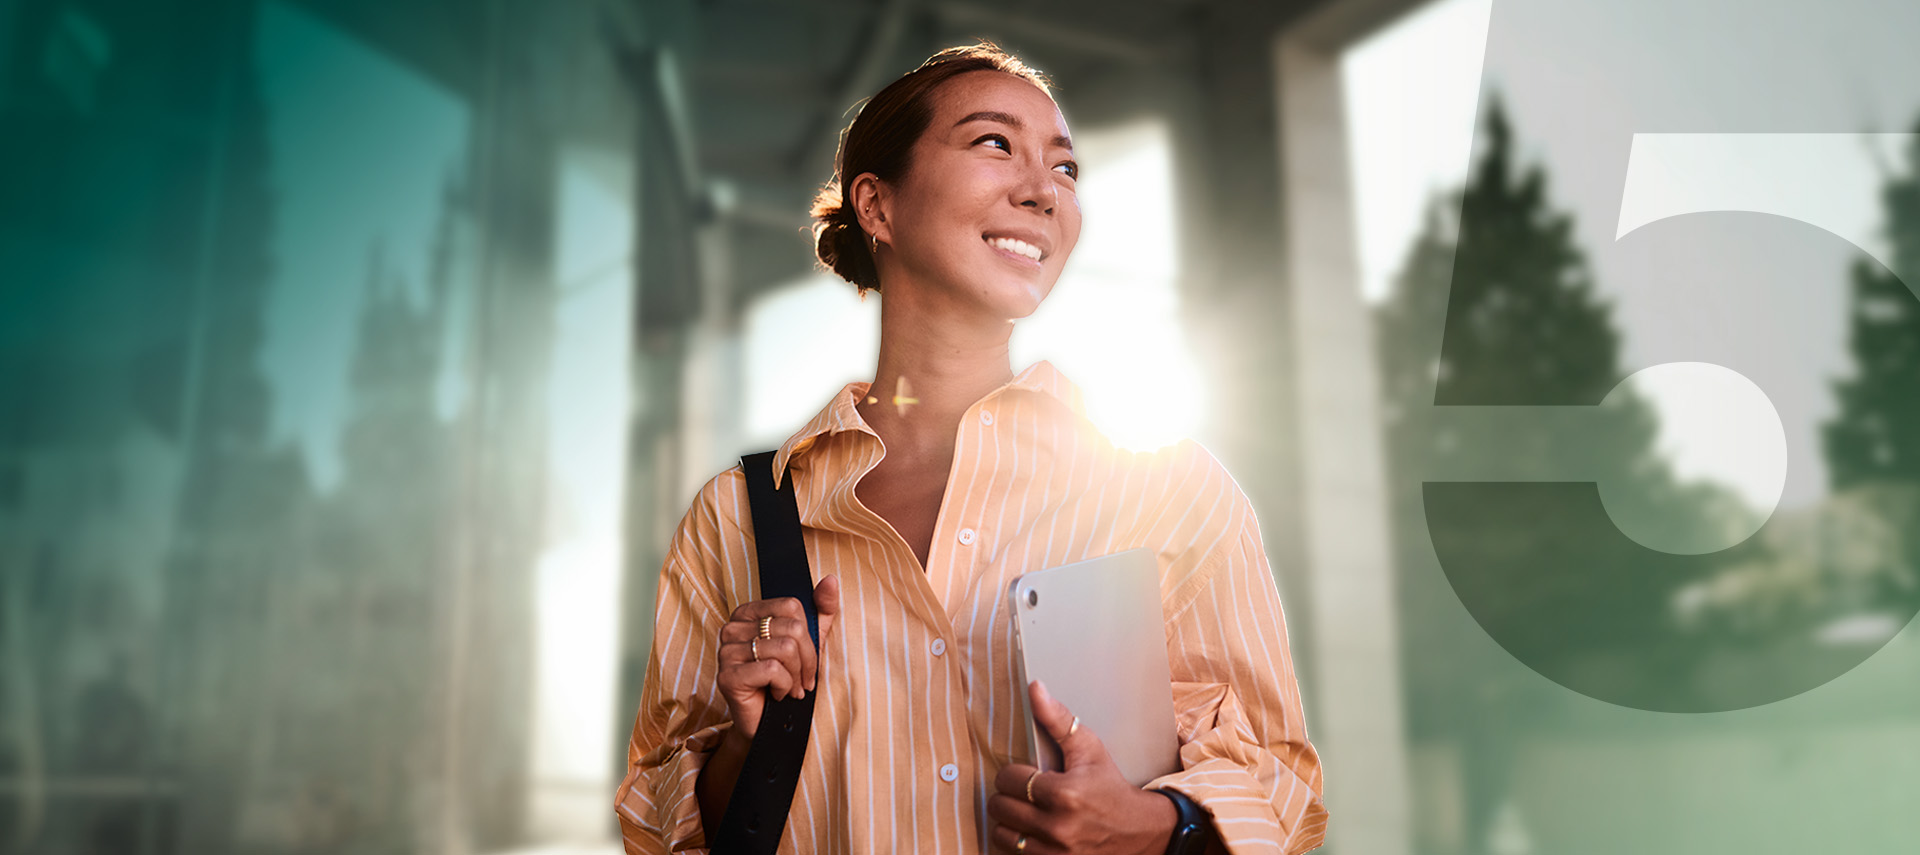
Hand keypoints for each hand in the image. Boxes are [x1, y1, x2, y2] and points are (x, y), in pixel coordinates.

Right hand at [713, 575, 840, 743]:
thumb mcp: (810, 643)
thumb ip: (821, 611)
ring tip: (789, 689)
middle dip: (806, 660)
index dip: (809, 637)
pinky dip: (784, 686)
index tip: (807, 660)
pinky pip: (773, 669)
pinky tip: (777, 695)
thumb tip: (830, 580)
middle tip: (802, 680)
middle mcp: (732, 628)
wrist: (769, 724)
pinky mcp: (728, 676)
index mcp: (748, 612)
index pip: (792, 606)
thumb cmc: (786, 680)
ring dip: (796, 676)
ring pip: (785, 649)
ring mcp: (726, 652)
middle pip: (792, 628)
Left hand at [988, 680, 1178, 853]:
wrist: (1139, 830)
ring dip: (1009, 821)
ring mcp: (1055, 852)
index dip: (1014, 773)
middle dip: (1009, 795)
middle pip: (999, 807)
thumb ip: (1058, 719)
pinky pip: (1014, 853)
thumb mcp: (1089, 748)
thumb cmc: (1111, 787)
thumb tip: (1035, 688)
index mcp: (1065, 793)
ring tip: (1026, 812)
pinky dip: (1019, 842)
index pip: (1009, 779)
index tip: (1027, 773)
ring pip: (1002, 834)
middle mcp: (1058, 827)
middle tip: (1025, 792)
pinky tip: (1033, 830)